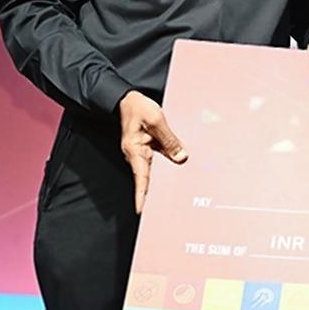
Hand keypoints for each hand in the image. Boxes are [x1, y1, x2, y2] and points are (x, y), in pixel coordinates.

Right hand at [118, 90, 187, 213]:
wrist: (127, 98)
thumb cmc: (138, 107)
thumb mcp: (156, 120)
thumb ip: (169, 139)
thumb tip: (181, 157)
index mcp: (134, 150)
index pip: (140, 177)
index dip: (141, 195)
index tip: (142, 210)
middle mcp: (136, 155)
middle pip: (147, 178)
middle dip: (154, 193)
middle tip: (163, 210)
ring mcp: (141, 152)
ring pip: (154, 170)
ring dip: (162, 181)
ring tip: (172, 197)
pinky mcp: (147, 147)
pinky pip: (157, 159)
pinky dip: (166, 166)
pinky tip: (176, 170)